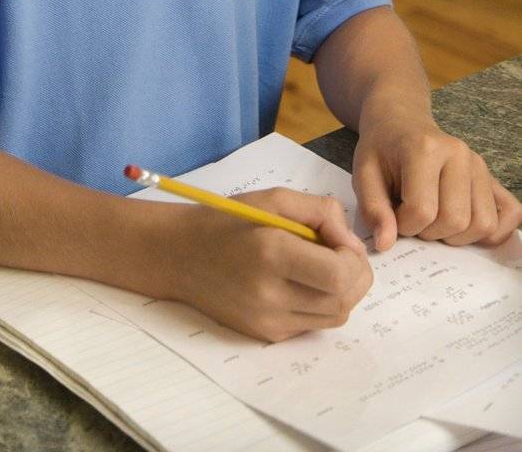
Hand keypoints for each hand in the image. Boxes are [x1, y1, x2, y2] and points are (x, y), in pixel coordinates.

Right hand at [158, 189, 370, 342]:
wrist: (179, 255)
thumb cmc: (227, 220)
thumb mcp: (273, 199)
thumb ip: (320, 212)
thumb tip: (350, 242)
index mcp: (271, 253)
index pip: (339, 274)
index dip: (354, 258)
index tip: (339, 240)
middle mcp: (271, 295)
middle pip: (344, 300)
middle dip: (355, 275)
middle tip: (339, 253)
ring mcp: (269, 321)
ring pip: (335, 317)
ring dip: (341, 292)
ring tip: (321, 267)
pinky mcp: (267, 335)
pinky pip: (312, 324)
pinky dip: (319, 304)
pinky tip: (300, 283)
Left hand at [353, 115, 521, 250]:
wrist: (400, 121)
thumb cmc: (381, 148)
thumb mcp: (364, 173)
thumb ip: (373, 208)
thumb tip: (386, 244)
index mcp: (425, 149)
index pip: (422, 211)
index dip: (404, 226)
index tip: (393, 216)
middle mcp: (460, 154)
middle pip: (456, 221)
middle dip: (430, 233)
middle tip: (412, 219)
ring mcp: (480, 166)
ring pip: (483, 224)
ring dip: (456, 236)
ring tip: (434, 220)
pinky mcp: (493, 177)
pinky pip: (511, 214)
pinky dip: (493, 231)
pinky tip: (466, 228)